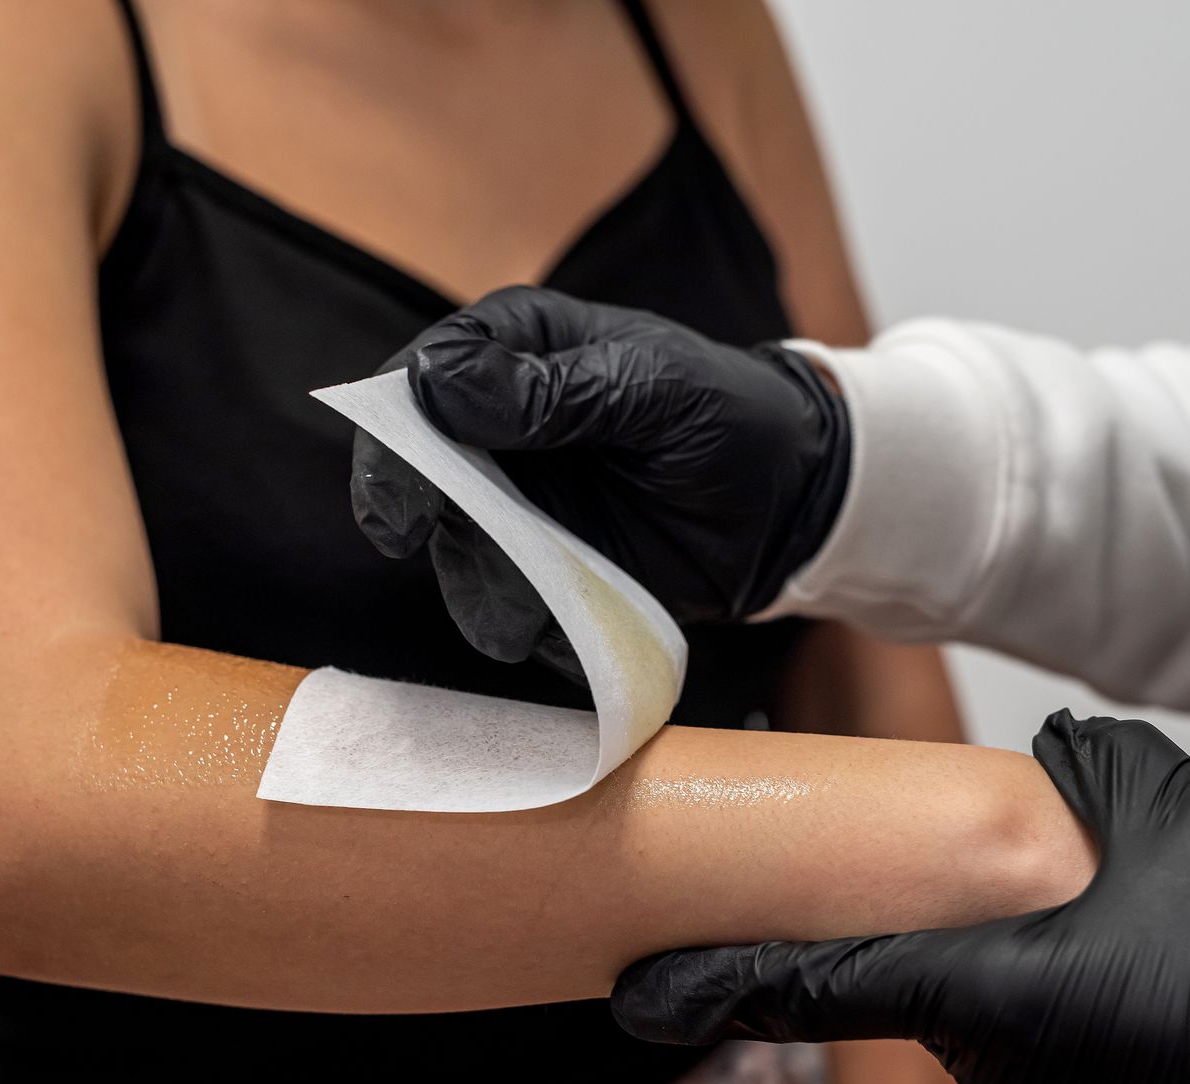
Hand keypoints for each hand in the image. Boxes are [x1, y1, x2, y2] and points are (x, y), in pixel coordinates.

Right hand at [351, 286, 850, 674]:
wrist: (793, 503)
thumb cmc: (729, 415)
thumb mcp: (652, 390)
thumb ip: (551, 391)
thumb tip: (437, 383)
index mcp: (520, 349)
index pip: (423, 375)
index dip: (396, 425)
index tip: (401, 479)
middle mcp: (502, 427)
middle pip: (415, 465)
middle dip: (412, 507)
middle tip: (414, 540)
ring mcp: (519, 501)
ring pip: (456, 544)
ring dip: (479, 579)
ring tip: (528, 605)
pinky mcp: (544, 566)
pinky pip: (505, 600)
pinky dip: (523, 622)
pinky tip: (557, 627)